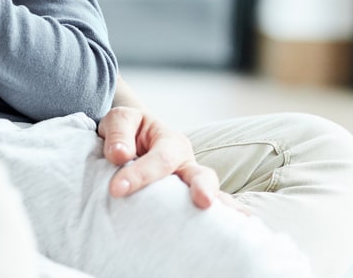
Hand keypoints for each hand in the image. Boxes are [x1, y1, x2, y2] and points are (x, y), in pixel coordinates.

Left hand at [97, 106, 237, 210]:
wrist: (130, 139)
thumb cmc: (126, 130)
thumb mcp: (119, 120)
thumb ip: (118, 134)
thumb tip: (119, 155)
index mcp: (170, 141)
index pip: (160, 159)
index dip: (140, 174)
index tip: (117, 189)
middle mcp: (186, 163)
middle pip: (201, 175)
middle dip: (203, 187)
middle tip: (203, 201)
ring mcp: (189, 184)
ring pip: (210, 194)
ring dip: (218, 207)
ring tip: (228, 224)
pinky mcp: (184, 201)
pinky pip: (203, 210)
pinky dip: (221, 219)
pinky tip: (235, 232)